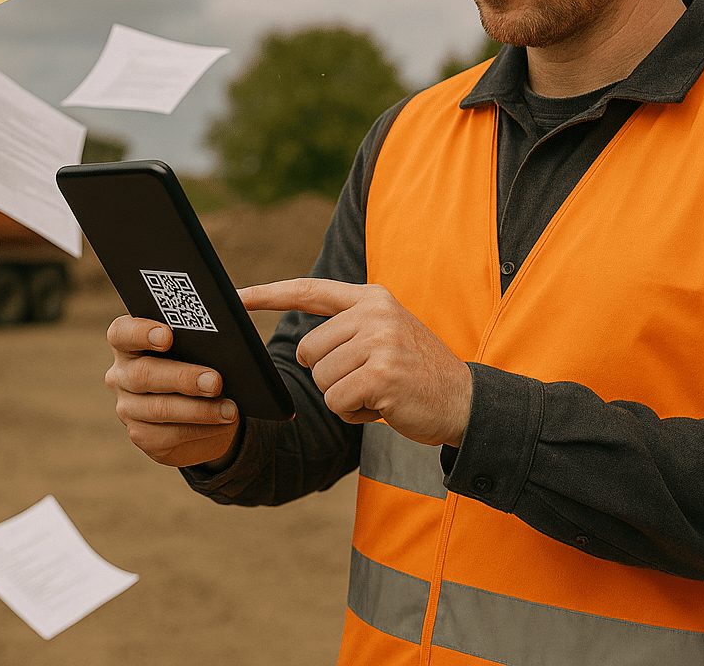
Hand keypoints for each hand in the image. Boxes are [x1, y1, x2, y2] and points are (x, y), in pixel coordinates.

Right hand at [104, 315, 239, 467]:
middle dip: (183, 378)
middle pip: (143, 374)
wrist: (204, 414)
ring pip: (159, 409)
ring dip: (199, 409)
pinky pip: (168, 434)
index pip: (121, 333)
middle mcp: (122, 374)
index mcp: (130, 342)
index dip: (140, 332)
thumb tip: (228, 340)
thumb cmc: (201, 367)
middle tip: (215, 381)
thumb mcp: (201, 349)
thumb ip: (203, 341)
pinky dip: (200, 429)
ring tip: (229, 409)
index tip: (167, 336)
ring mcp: (128, 407)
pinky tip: (221, 424)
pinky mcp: (141, 434)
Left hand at [239, 279, 470, 446]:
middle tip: (368, 380)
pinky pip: (337, 401)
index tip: (237, 298)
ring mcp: (379, 341)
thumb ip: (349, 330)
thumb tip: (302, 350)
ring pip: (320, 379)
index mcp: (371, 298)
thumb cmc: (417, 374)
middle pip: (308, 350)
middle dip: (329, 376)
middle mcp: (374, 313)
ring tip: (379, 392)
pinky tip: (383, 406)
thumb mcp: (386, 335)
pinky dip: (354, 414)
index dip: (269, 294)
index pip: (309, 290)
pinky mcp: (381, 374)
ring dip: (344, 397)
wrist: (466, 401)